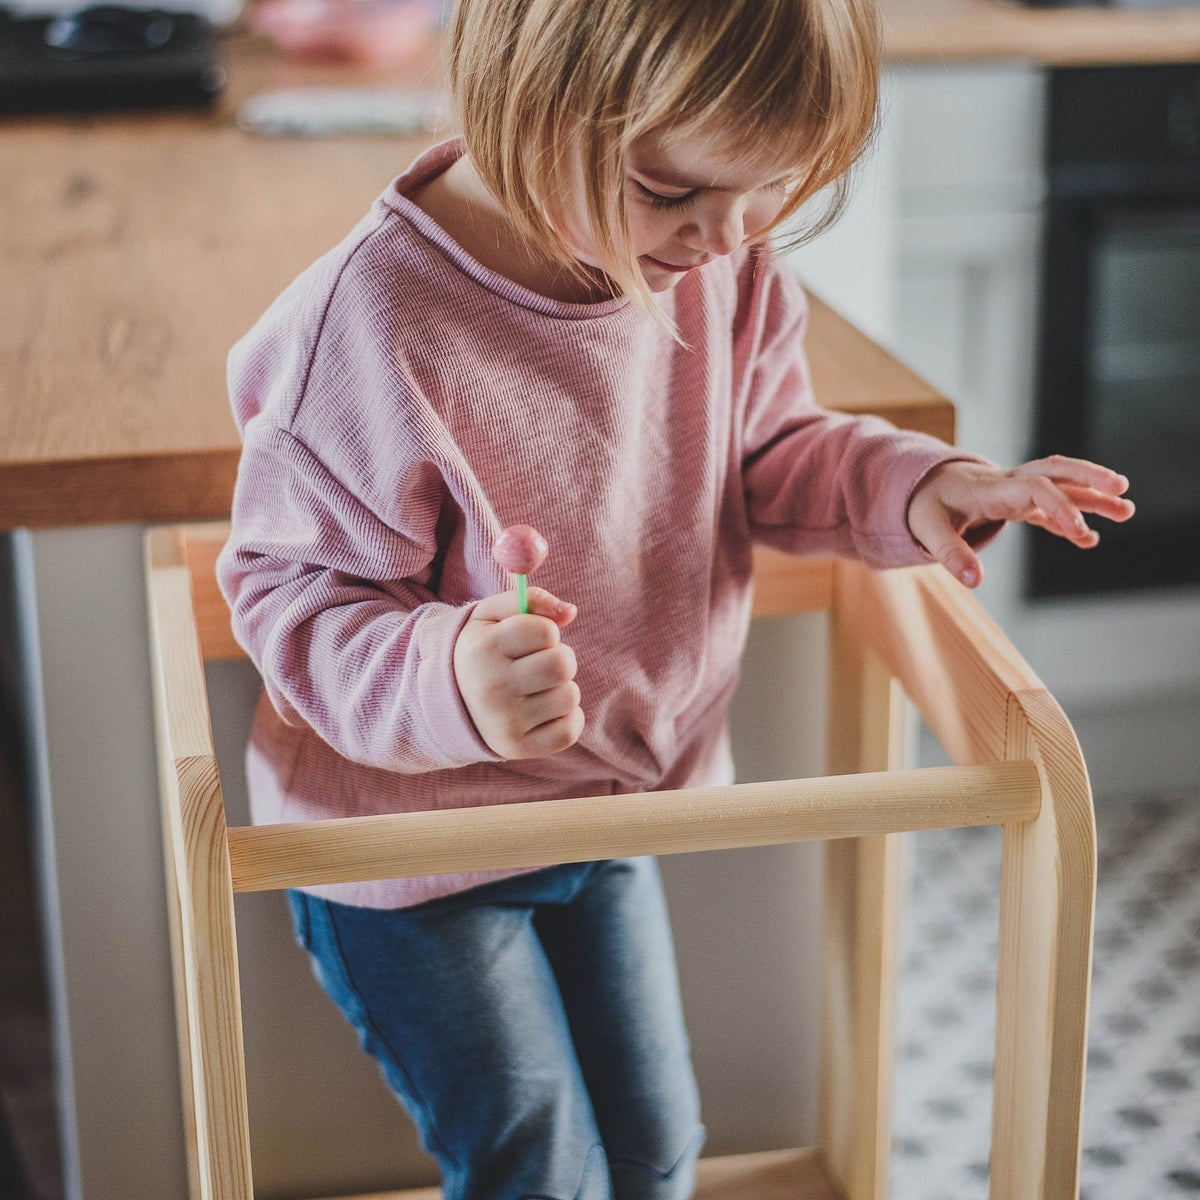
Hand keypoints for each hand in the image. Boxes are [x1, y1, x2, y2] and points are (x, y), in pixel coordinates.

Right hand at [453, 586, 584, 758]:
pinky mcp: (518, 748)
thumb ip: (530, 600)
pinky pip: (570, 730)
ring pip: (570, 696)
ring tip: (536, 688)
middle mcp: (492, 688)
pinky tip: (545, 711)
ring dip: (561, 688)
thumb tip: (570, 612)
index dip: (545, 631)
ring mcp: (505, 722)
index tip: (529, 639)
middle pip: (562, 664)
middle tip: (539, 663)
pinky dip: (567, 718)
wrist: (451, 701)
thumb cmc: (482, 650)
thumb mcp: (492, 615)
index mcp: (483, 650)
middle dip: (559, 658)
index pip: (546, 631)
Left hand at [906, 454, 1135, 587]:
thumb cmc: (924, 506)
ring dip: (1092, 496)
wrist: (921, 486)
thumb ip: (951, 555)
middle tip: (1121, 489)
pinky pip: (1049, 505)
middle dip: (1088, 478)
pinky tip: (1090, 538)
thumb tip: (974, 582)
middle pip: (1055, 471)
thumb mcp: (928, 531)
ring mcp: (1015, 491)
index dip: (1057, 505)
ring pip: (1060, 485)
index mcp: (989, 489)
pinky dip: (1070, 518)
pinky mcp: (1016, 502)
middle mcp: (1008, 484)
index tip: (1078, 529)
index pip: (1032, 488)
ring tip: (1126, 510)